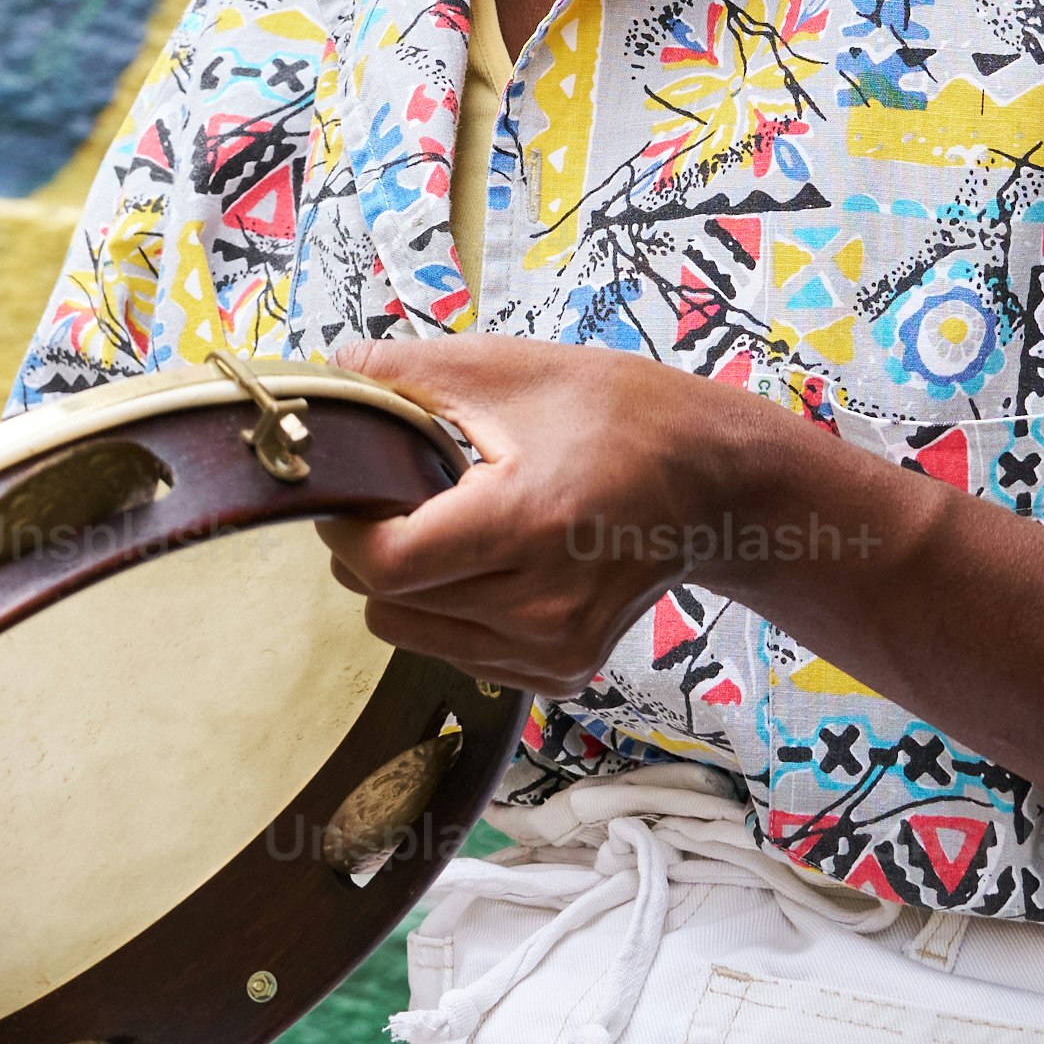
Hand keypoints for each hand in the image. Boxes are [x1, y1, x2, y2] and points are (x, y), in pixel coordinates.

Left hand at [314, 334, 816, 693]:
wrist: (716, 486)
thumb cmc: (622, 417)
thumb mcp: (514, 370)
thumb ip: (405, 371)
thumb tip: (327, 372)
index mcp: (526, 523)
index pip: (384, 562)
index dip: (346, 527)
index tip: (350, 491)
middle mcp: (542, 605)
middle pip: (388, 602)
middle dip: (373, 548)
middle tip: (405, 497)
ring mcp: (555, 649)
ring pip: (412, 635)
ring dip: (411, 584)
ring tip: (458, 527)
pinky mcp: (562, 673)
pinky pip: (458, 653)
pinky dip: (453, 613)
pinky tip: (496, 565)